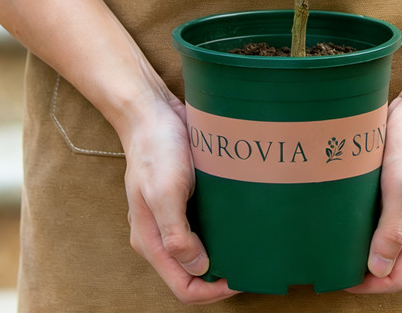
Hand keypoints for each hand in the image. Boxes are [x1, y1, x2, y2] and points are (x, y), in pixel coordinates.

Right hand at [121, 91, 239, 304]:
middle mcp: (160, 234)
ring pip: (199, 249)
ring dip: (222, 251)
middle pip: (192, 272)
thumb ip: (177, 234)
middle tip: (250, 262)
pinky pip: (203, 224)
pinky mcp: (184, 198)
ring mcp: (171, 216)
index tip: (239, 278)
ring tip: (249, 243)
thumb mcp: (165, 192)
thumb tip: (199, 268)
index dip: (211, 291)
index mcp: (151, 240)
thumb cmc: (156, 149)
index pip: (182, 286)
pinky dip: (220, 228)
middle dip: (220, 275)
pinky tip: (239, 219)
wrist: (152, 112)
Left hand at [346, 84, 401, 293]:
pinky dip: (363, 223)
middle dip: (360, 269)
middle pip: (389, 262)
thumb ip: (394, 229)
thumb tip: (378, 269)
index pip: (395, 277)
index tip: (336, 278)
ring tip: (331, 240)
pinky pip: (381, 217)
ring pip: (384, 240)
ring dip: (361, 246)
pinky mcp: (400, 188)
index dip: (367, 285)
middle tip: (327, 260)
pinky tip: (343, 214)